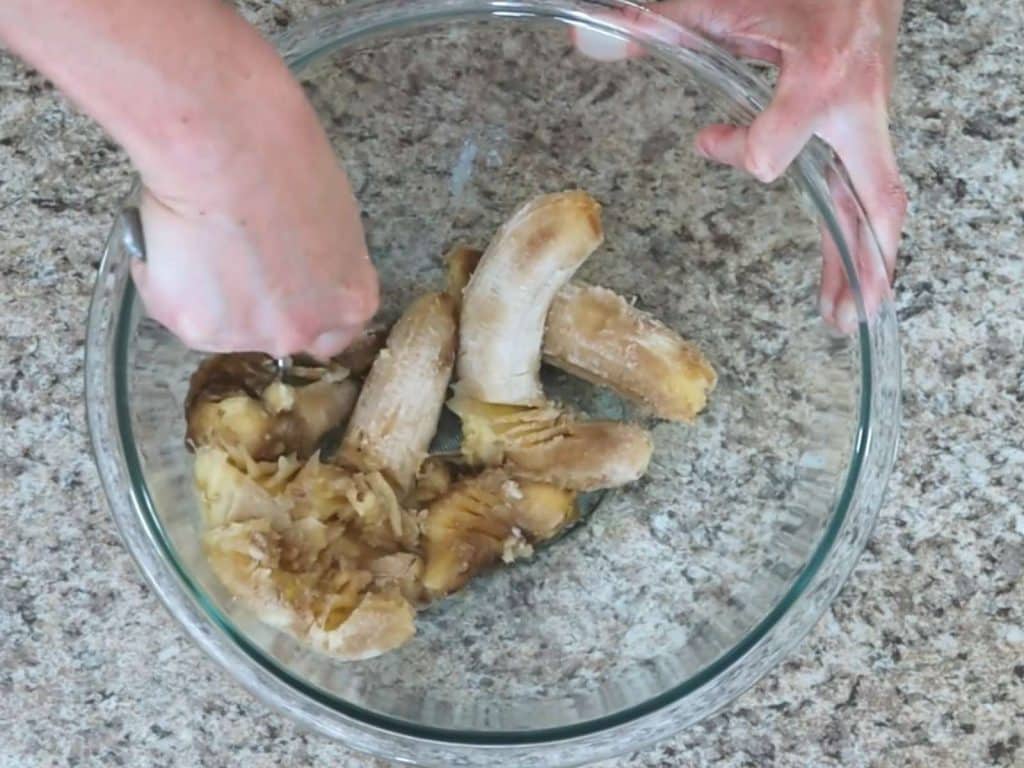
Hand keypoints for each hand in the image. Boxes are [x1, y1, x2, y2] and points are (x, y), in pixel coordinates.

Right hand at [133, 135, 377, 358]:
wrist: (229, 149)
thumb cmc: (285, 158)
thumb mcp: (329, 216)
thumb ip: (319, 258)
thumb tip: (293, 259)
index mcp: (349, 300)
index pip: (334, 334)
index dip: (305, 309)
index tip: (286, 289)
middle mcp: (304, 330)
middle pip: (279, 333)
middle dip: (255, 304)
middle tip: (232, 257)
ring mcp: (249, 335)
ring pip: (221, 324)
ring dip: (206, 292)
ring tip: (196, 235)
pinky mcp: (197, 328)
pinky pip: (173, 307)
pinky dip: (162, 278)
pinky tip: (168, 237)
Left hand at [575, 0, 906, 331]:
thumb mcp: (718, 1)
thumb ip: (654, 22)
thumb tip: (583, 36)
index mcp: (821, 72)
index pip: (782, 141)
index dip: (744, 149)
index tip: (706, 139)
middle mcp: (857, 104)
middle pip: (870, 194)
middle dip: (859, 256)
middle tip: (845, 313)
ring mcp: (867, 122)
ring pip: (877, 203)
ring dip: (865, 264)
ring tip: (846, 318)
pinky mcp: (866, 131)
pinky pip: (869, 191)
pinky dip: (861, 237)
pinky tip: (847, 275)